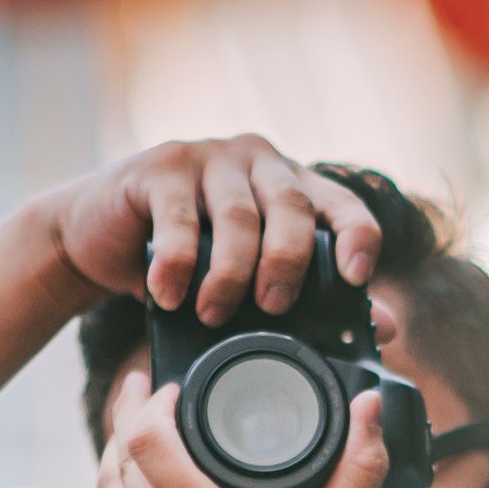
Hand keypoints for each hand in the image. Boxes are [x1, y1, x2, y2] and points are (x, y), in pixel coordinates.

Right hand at [51, 136, 381, 319]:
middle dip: (287, 263)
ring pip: (237, 215)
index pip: (343, 204)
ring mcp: (209, 157)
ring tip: (213, 315)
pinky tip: (167, 295)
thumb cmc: (188, 262)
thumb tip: (386, 330)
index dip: (357, 237)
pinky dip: (176, 264)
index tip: (357, 277)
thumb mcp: (250, 280)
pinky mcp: (160, 167)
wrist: (102, 238)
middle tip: (273, 307)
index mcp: (293, 186)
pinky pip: (178, 219)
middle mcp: (258, 161)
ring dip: (229, 273)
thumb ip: (315, 299)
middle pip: (291, 208)